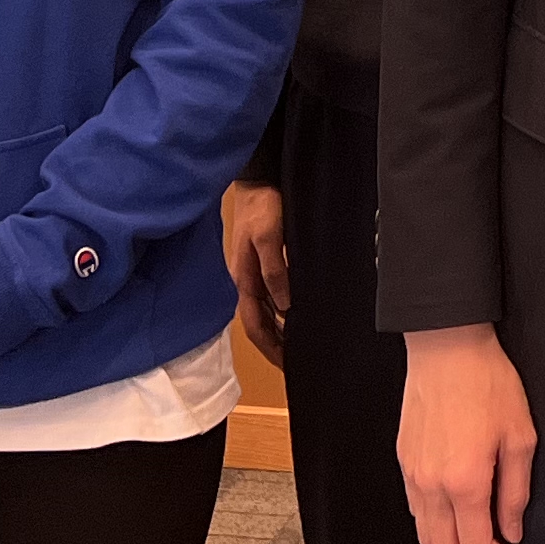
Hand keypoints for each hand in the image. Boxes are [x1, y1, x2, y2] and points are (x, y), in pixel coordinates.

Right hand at [223, 182, 290, 365]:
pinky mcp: (262, 261)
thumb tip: (284, 307)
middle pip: (259, 323)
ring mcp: (253, 271)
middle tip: (297, 362)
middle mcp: (247, 280)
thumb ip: (275, 271)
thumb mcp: (268, 237)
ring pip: (265, 311)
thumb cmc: (262, 205)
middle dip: (275, 345)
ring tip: (300, 343)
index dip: (270, 347)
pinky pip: (271, 295)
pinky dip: (283, 310)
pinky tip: (297, 312)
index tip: (288, 365)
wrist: (258, 178)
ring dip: (279, 329)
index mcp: (244, 279)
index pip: (255, 325)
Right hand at [399, 325, 535, 543]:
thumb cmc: (488, 384)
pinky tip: (457, 515)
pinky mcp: (404, 461)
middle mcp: (432, 486)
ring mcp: (413, 475)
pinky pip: (416, 511)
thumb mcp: (520, 437)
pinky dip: (435, 526)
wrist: (447, 346)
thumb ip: (516, 492)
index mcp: (464, 482)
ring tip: (478, 542)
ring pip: (425, 537)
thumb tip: (512, 531)